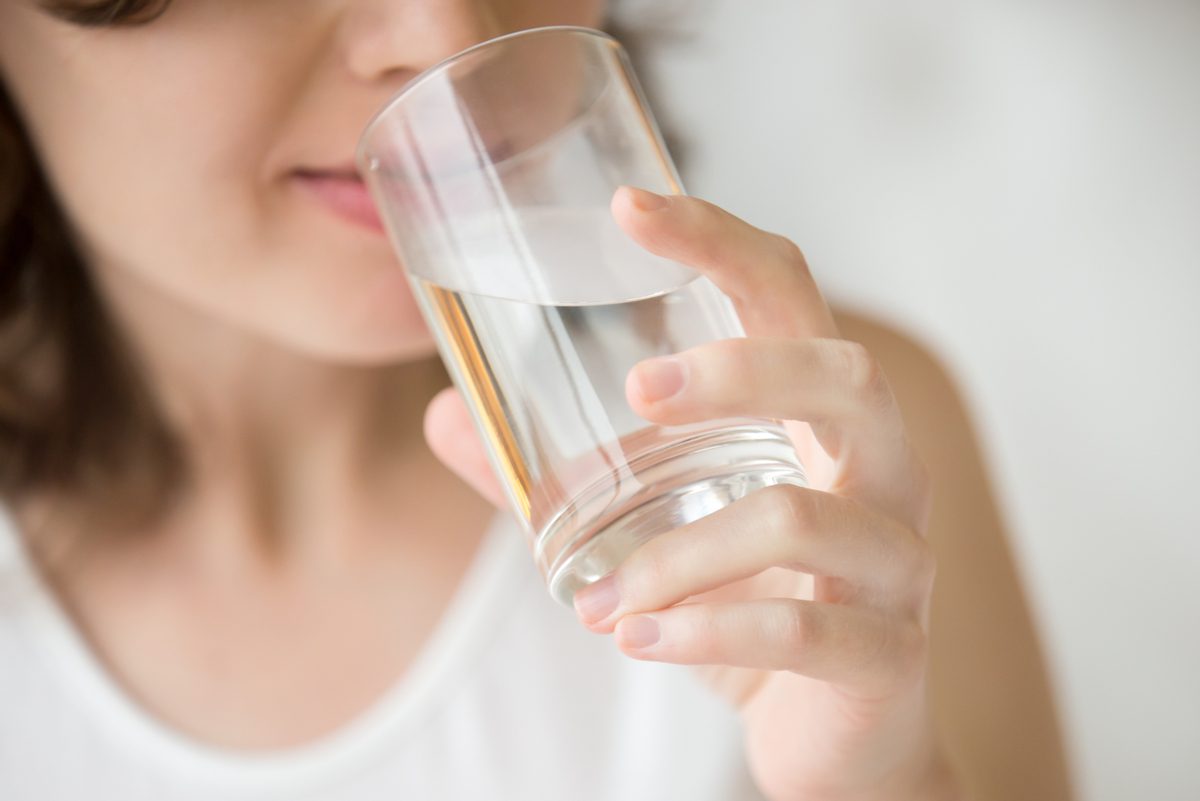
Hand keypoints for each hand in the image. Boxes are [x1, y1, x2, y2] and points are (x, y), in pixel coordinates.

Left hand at [425, 187, 961, 800]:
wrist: (831, 742)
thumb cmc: (750, 607)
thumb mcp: (655, 530)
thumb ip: (560, 477)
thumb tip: (448, 416)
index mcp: (821, 421)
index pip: (788, 297)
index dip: (720, 239)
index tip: (629, 206)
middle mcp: (880, 472)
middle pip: (845, 374)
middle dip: (738, 369)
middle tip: (636, 392)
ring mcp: (897, 563)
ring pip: (802, 517)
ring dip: (678, 555)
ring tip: (598, 599)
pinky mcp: (888, 654)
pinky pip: (803, 630)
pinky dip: (706, 630)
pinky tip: (638, 639)